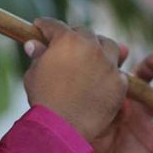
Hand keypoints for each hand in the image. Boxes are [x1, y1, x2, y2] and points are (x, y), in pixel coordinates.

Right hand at [23, 18, 127, 141]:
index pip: (54, 25)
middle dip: (74, 36)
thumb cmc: (43, 99)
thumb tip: (33, 44)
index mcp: (66, 40)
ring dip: (99, 48)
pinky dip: (109, 73)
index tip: (40, 28)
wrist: (63, 127)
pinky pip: (116, 72)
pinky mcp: (119, 84)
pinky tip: (102, 78)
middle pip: (84, 33)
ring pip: (108, 46)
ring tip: (93, 55)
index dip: (44, 26)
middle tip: (67, 43)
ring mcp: (108, 65)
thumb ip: (38, 56)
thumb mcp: (34, 73)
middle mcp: (91, 47)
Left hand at [91, 49, 152, 152]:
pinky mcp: (150, 139)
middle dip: (152, 65)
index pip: (117, 69)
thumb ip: (103, 96)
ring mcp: (140, 119)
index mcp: (109, 92)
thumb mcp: (89, 112)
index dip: (121, 57)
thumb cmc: (80, 137)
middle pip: (143, 78)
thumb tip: (118, 82)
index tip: (123, 49)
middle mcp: (127, 102)